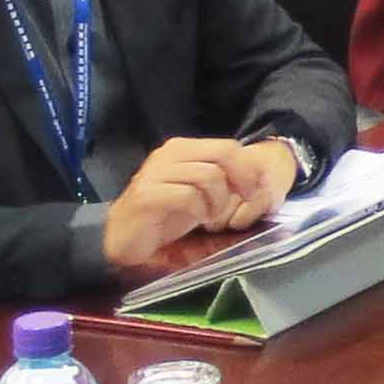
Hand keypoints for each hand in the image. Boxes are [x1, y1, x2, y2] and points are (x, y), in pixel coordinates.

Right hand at [101, 137, 278, 272]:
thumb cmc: (164, 215)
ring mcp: (156, 173)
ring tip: (211, 217)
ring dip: (219, 201)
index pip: (228, 146)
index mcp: (182, 149)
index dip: (249, 169)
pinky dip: (201, 211)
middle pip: (222, 155)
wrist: (123, 236)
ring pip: (209, 176)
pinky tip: (198, 221)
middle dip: (242, 180)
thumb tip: (260, 178)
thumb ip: (221, 179)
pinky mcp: (148, 195)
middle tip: (243, 202)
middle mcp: (168, 154)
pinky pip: (189, 196)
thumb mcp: (198, 193)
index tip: (256, 192)